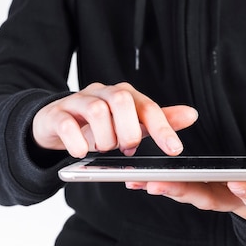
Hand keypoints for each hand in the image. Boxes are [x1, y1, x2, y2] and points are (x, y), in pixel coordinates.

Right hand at [32, 82, 197, 157]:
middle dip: (128, 130)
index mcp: (123, 95)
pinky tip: (81, 152)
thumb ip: (157, 120)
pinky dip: (77, 142)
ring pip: (96, 109)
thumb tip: (191, 114)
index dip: (162, 127)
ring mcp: (77, 101)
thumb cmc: (96, 124)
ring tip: (104, 149)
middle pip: (121, 99)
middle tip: (126, 148)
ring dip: (105, 137)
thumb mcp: (129, 123)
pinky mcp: (56, 115)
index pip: (146, 106)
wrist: (55, 122)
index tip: (174, 149)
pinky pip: (66, 124)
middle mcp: (101, 93)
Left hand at [126, 156, 245, 226]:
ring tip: (140, 181)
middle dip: (186, 192)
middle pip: (212, 198)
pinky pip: (182, 187)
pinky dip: (161, 184)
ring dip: (165, 188)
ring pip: (191, 194)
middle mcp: (238, 201)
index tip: (239, 183)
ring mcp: (221, 197)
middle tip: (160, 185)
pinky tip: (138, 179)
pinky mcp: (207, 190)